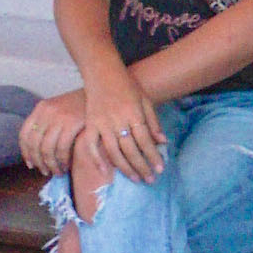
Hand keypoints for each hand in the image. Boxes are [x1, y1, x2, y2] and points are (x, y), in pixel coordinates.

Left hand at [18, 90, 86, 180]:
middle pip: (34, 144)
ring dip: (51, 165)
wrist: (100, 95)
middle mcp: (47, 112)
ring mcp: (59, 117)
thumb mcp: (59, 109)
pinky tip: (67, 165)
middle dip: (39, 162)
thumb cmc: (80, 106)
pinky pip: (62, 148)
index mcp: (41, 108)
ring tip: (58, 172)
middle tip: (46, 172)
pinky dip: (62, 160)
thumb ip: (47, 124)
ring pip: (47, 149)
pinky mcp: (72, 123)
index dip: (26, 152)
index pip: (24, 134)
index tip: (31, 164)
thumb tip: (36, 150)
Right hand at [83, 68, 164, 187]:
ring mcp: (102, 123)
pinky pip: (92, 146)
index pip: (145, 140)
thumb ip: (153, 121)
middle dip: (142, 166)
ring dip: (126, 168)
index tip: (160, 169)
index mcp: (133, 113)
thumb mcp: (145, 100)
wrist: (102, 72)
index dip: (153, 156)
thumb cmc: (127, 86)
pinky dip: (98, 160)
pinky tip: (106, 173)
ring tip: (136, 179)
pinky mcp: (90, 124)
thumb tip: (163, 142)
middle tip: (150, 180)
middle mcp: (118, 120)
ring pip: (114, 152)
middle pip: (131, 149)